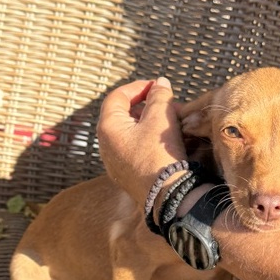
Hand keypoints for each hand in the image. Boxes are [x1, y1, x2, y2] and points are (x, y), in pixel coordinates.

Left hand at [97, 77, 186, 205]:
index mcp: (108, 128)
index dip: (138, 87)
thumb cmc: (160, 154)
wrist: (167, 196)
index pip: (117, 97)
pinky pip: (135, 149)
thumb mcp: (161, 118)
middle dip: (149, 107)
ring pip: (131, 133)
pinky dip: (149, 140)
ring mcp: (114, 162)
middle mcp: (105, 145)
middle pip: (124, 115)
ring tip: (173, 123)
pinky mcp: (125, 174)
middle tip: (170, 105)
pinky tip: (167, 142)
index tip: (157, 86)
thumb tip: (160, 83)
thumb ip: (159, 96)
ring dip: (151, 123)